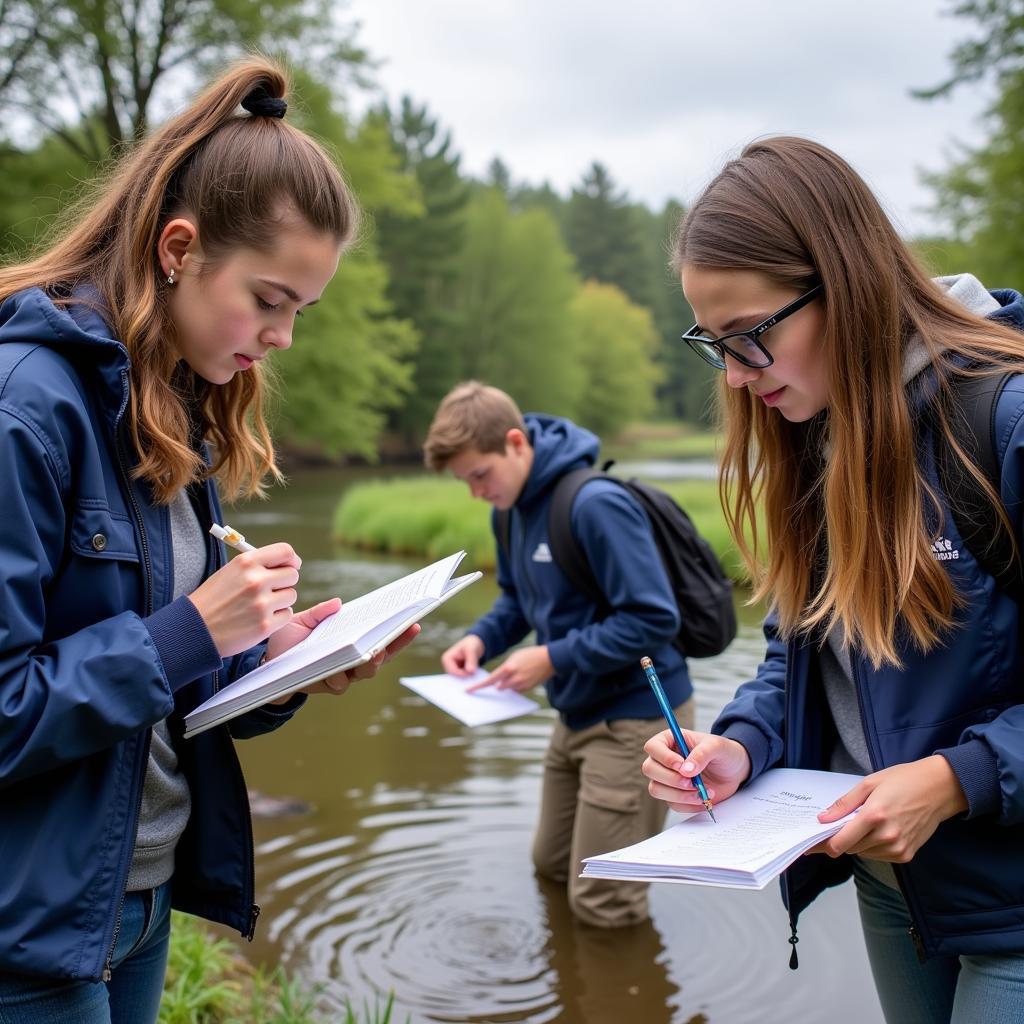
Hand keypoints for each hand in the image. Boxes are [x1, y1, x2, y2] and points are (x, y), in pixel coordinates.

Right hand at [189, 543, 300, 655]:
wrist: (193, 629)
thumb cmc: (213, 600)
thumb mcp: (230, 572)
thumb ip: (257, 565)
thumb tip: (288, 562)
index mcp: (246, 562)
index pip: (285, 552)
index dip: (292, 560)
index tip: (291, 566)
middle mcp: (256, 580)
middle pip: (292, 575)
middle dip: (285, 582)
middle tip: (271, 590)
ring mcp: (261, 604)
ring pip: (291, 596)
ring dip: (281, 601)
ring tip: (260, 606)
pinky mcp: (265, 625)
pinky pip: (287, 615)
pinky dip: (278, 618)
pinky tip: (260, 619)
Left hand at [266, 598, 420, 701]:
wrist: (265, 663)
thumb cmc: (288, 640)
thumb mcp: (304, 621)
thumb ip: (320, 613)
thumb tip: (338, 604)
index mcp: (351, 643)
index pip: (381, 640)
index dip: (400, 635)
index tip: (414, 622)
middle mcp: (350, 662)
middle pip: (380, 658)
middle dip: (393, 646)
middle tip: (402, 631)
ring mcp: (340, 675)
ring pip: (364, 673)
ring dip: (372, 663)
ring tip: (375, 652)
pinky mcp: (324, 685)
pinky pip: (339, 683)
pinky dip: (342, 674)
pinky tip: (341, 666)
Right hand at [441, 634, 485, 676]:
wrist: (474, 644)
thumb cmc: (472, 644)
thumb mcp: (472, 650)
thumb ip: (471, 660)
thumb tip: (470, 671)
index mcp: (446, 659)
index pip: (453, 672)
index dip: (463, 674)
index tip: (473, 672)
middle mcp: (447, 665)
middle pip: (455, 677)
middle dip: (465, 677)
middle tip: (475, 674)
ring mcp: (452, 669)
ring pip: (459, 679)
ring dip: (467, 677)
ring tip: (476, 672)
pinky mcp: (458, 672)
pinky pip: (463, 678)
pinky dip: (469, 677)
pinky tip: (475, 673)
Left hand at [466, 645, 551, 693]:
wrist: (550, 659)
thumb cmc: (530, 655)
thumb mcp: (514, 657)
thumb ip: (504, 669)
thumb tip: (498, 682)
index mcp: (509, 668)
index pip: (490, 680)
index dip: (478, 686)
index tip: (469, 690)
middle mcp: (514, 679)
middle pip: (498, 687)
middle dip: (497, 684)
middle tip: (499, 678)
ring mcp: (522, 685)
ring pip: (507, 690)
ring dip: (507, 685)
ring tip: (516, 673)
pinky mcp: (528, 689)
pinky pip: (517, 691)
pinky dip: (515, 687)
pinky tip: (522, 677)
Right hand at [642, 729, 750, 813]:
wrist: (734, 771)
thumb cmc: (724, 752)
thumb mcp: (717, 746)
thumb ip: (702, 754)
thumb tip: (686, 770)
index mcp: (670, 740)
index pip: (653, 747)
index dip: (664, 758)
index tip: (682, 766)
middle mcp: (664, 759)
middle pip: (649, 769)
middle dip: (671, 779)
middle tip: (692, 782)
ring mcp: (667, 778)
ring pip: (656, 789)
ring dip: (680, 794)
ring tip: (701, 792)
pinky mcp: (674, 795)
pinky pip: (672, 804)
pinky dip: (689, 804)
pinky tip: (703, 797)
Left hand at [808, 755, 968, 861]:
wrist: (939, 789)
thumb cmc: (903, 781)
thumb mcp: (868, 784)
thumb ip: (844, 804)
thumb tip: (823, 819)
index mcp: (874, 816)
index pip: (841, 843)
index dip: (824, 845)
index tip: (812, 844)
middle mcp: (886, 836)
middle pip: (850, 848)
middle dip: (841, 838)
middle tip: (840, 824)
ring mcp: (898, 848)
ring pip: (863, 853)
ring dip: (858, 842)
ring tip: (867, 821)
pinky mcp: (907, 855)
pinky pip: (879, 856)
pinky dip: (873, 846)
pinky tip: (880, 830)